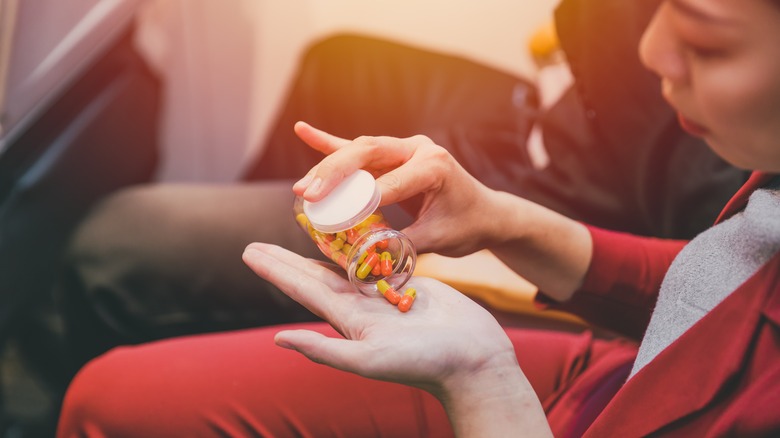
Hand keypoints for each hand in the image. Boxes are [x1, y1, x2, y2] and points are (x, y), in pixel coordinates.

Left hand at [243, 242, 550, 436]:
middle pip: (315, 275)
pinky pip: (379, 259)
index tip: (248, 251)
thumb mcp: (370, 359)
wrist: (474, 362)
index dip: (275, 270)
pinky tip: (353, 233)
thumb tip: (278, 339)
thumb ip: (325, 350)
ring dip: (321, 249)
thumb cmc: (425, 364)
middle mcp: (361, 308)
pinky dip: (363, 244)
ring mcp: (384, 296)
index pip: (303, 289)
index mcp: (348, 322)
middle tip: (257, 242)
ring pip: (345, 265)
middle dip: (286, 260)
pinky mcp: (408, 286)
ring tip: (301, 234)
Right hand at [292, 121, 504, 256]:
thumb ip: (402, 245)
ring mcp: (403, 149)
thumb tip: (364, 257)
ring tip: (303, 187)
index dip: (364, 199)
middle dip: (335, 173)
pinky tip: (303, 130)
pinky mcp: (391, 156)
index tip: (338, 219)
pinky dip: (328, 142)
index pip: (393, 181)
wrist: (486, 212)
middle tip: (309, 194)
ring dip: (328, 168)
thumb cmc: (467, 225)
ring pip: (358, 152)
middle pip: (368, 152)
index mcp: (435, 165)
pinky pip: (356, 149)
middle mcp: (418, 149)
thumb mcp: (439, 239)